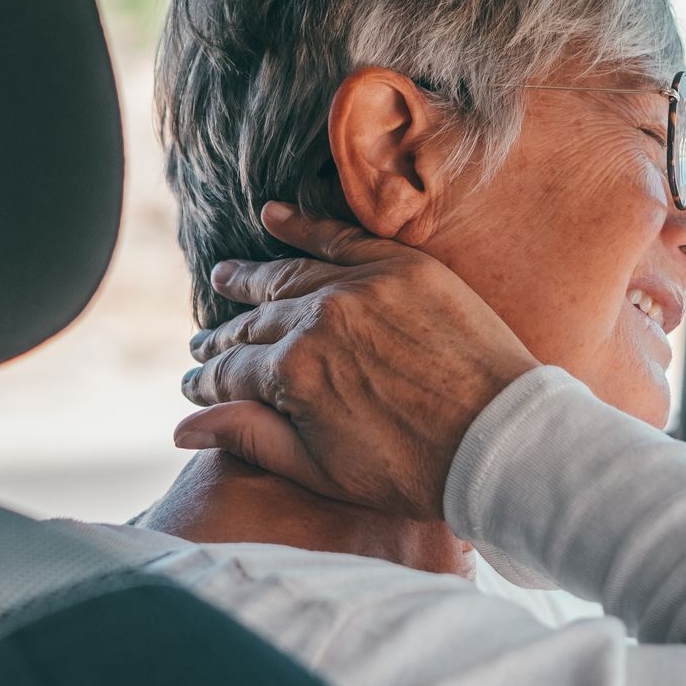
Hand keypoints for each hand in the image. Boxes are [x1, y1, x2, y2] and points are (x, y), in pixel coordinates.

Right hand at [175, 202, 538, 520]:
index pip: (232, 373)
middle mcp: (318, 320)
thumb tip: (182, 427)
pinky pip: (341, 236)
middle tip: (202, 346)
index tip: (193, 388)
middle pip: (255, 323)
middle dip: (223, 338)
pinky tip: (272, 215)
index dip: (207, 384)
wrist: (502, 440)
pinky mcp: (403, 267)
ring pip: (289, 276)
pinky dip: (303, 224)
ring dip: (251, 278)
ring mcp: (361, 287)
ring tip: (225, 277)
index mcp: (293, 373)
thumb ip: (251, 439)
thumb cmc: (414, 470)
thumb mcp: (321, 469)